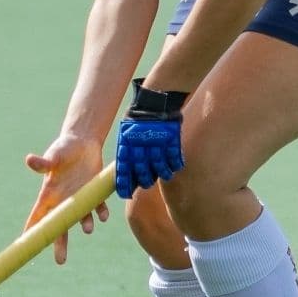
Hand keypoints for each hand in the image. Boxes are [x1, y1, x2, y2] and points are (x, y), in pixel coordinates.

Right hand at [24, 134, 109, 264]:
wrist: (82, 143)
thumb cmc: (63, 148)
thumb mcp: (54, 155)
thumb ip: (43, 162)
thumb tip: (29, 160)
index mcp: (49, 194)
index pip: (37, 216)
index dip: (31, 230)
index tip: (26, 245)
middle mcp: (63, 200)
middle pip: (59, 227)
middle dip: (59, 244)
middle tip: (60, 262)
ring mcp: (79, 198)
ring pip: (81, 219)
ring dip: (85, 224)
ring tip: (88, 229)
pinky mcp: (94, 194)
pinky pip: (98, 208)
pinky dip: (101, 212)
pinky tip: (103, 215)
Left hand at [115, 79, 187, 199]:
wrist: (154, 102)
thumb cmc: (137, 119)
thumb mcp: (125, 133)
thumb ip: (126, 151)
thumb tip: (126, 174)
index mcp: (126, 144)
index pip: (123, 169)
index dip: (124, 183)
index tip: (125, 194)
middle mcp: (140, 146)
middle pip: (142, 171)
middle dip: (143, 180)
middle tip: (145, 183)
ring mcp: (157, 144)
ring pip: (159, 167)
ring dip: (161, 173)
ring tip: (163, 174)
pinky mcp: (171, 140)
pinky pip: (173, 158)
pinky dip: (174, 164)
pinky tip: (174, 166)